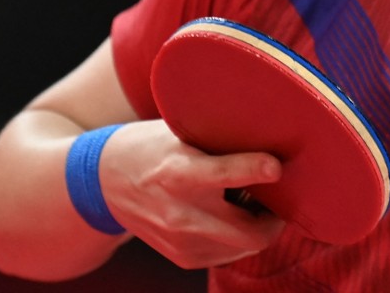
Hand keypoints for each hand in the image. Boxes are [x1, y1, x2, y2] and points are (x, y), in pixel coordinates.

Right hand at [98, 119, 285, 268]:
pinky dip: (242, 237)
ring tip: (258, 202)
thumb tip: (269, 135)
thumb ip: (221, 139)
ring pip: (245, 246)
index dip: (256, 169)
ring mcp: (182, 242)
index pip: (224, 174)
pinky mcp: (184, 258)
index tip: (277, 165)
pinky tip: (236, 215)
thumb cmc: (152, 148)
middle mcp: (181, 214)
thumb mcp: (180, 131)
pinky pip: (230, 253)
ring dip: (261, 227)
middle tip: (283, 194)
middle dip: (276, 216)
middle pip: (249, 231)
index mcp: (179, 174)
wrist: (106, 183)